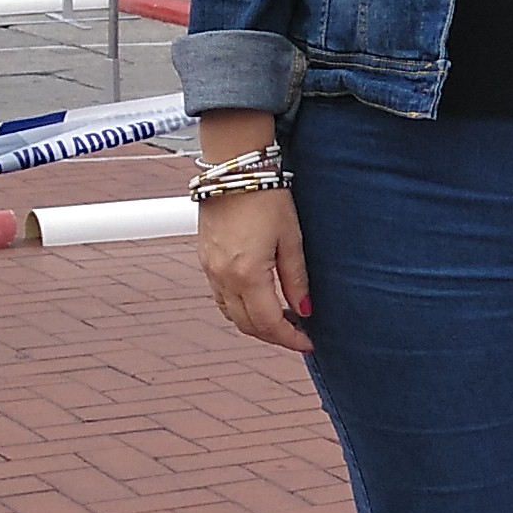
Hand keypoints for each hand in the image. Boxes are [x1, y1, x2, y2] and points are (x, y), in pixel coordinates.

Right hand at [198, 186, 310, 350]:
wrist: (233, 169)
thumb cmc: (266, 197)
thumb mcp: (291, 238)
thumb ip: (296, 278)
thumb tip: (304, 310)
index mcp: (247, 274)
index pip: (269, 323)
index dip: (290, 338)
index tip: (308, 343)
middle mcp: (223, 277)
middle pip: (247, 325)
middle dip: (274, 335)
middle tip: (298, 334)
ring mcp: (209, 270)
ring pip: (231, 314)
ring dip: (255, 324)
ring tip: (281, 319)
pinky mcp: (204, 260)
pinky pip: (220, 297)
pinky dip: (238, 308)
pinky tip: (258, 301)